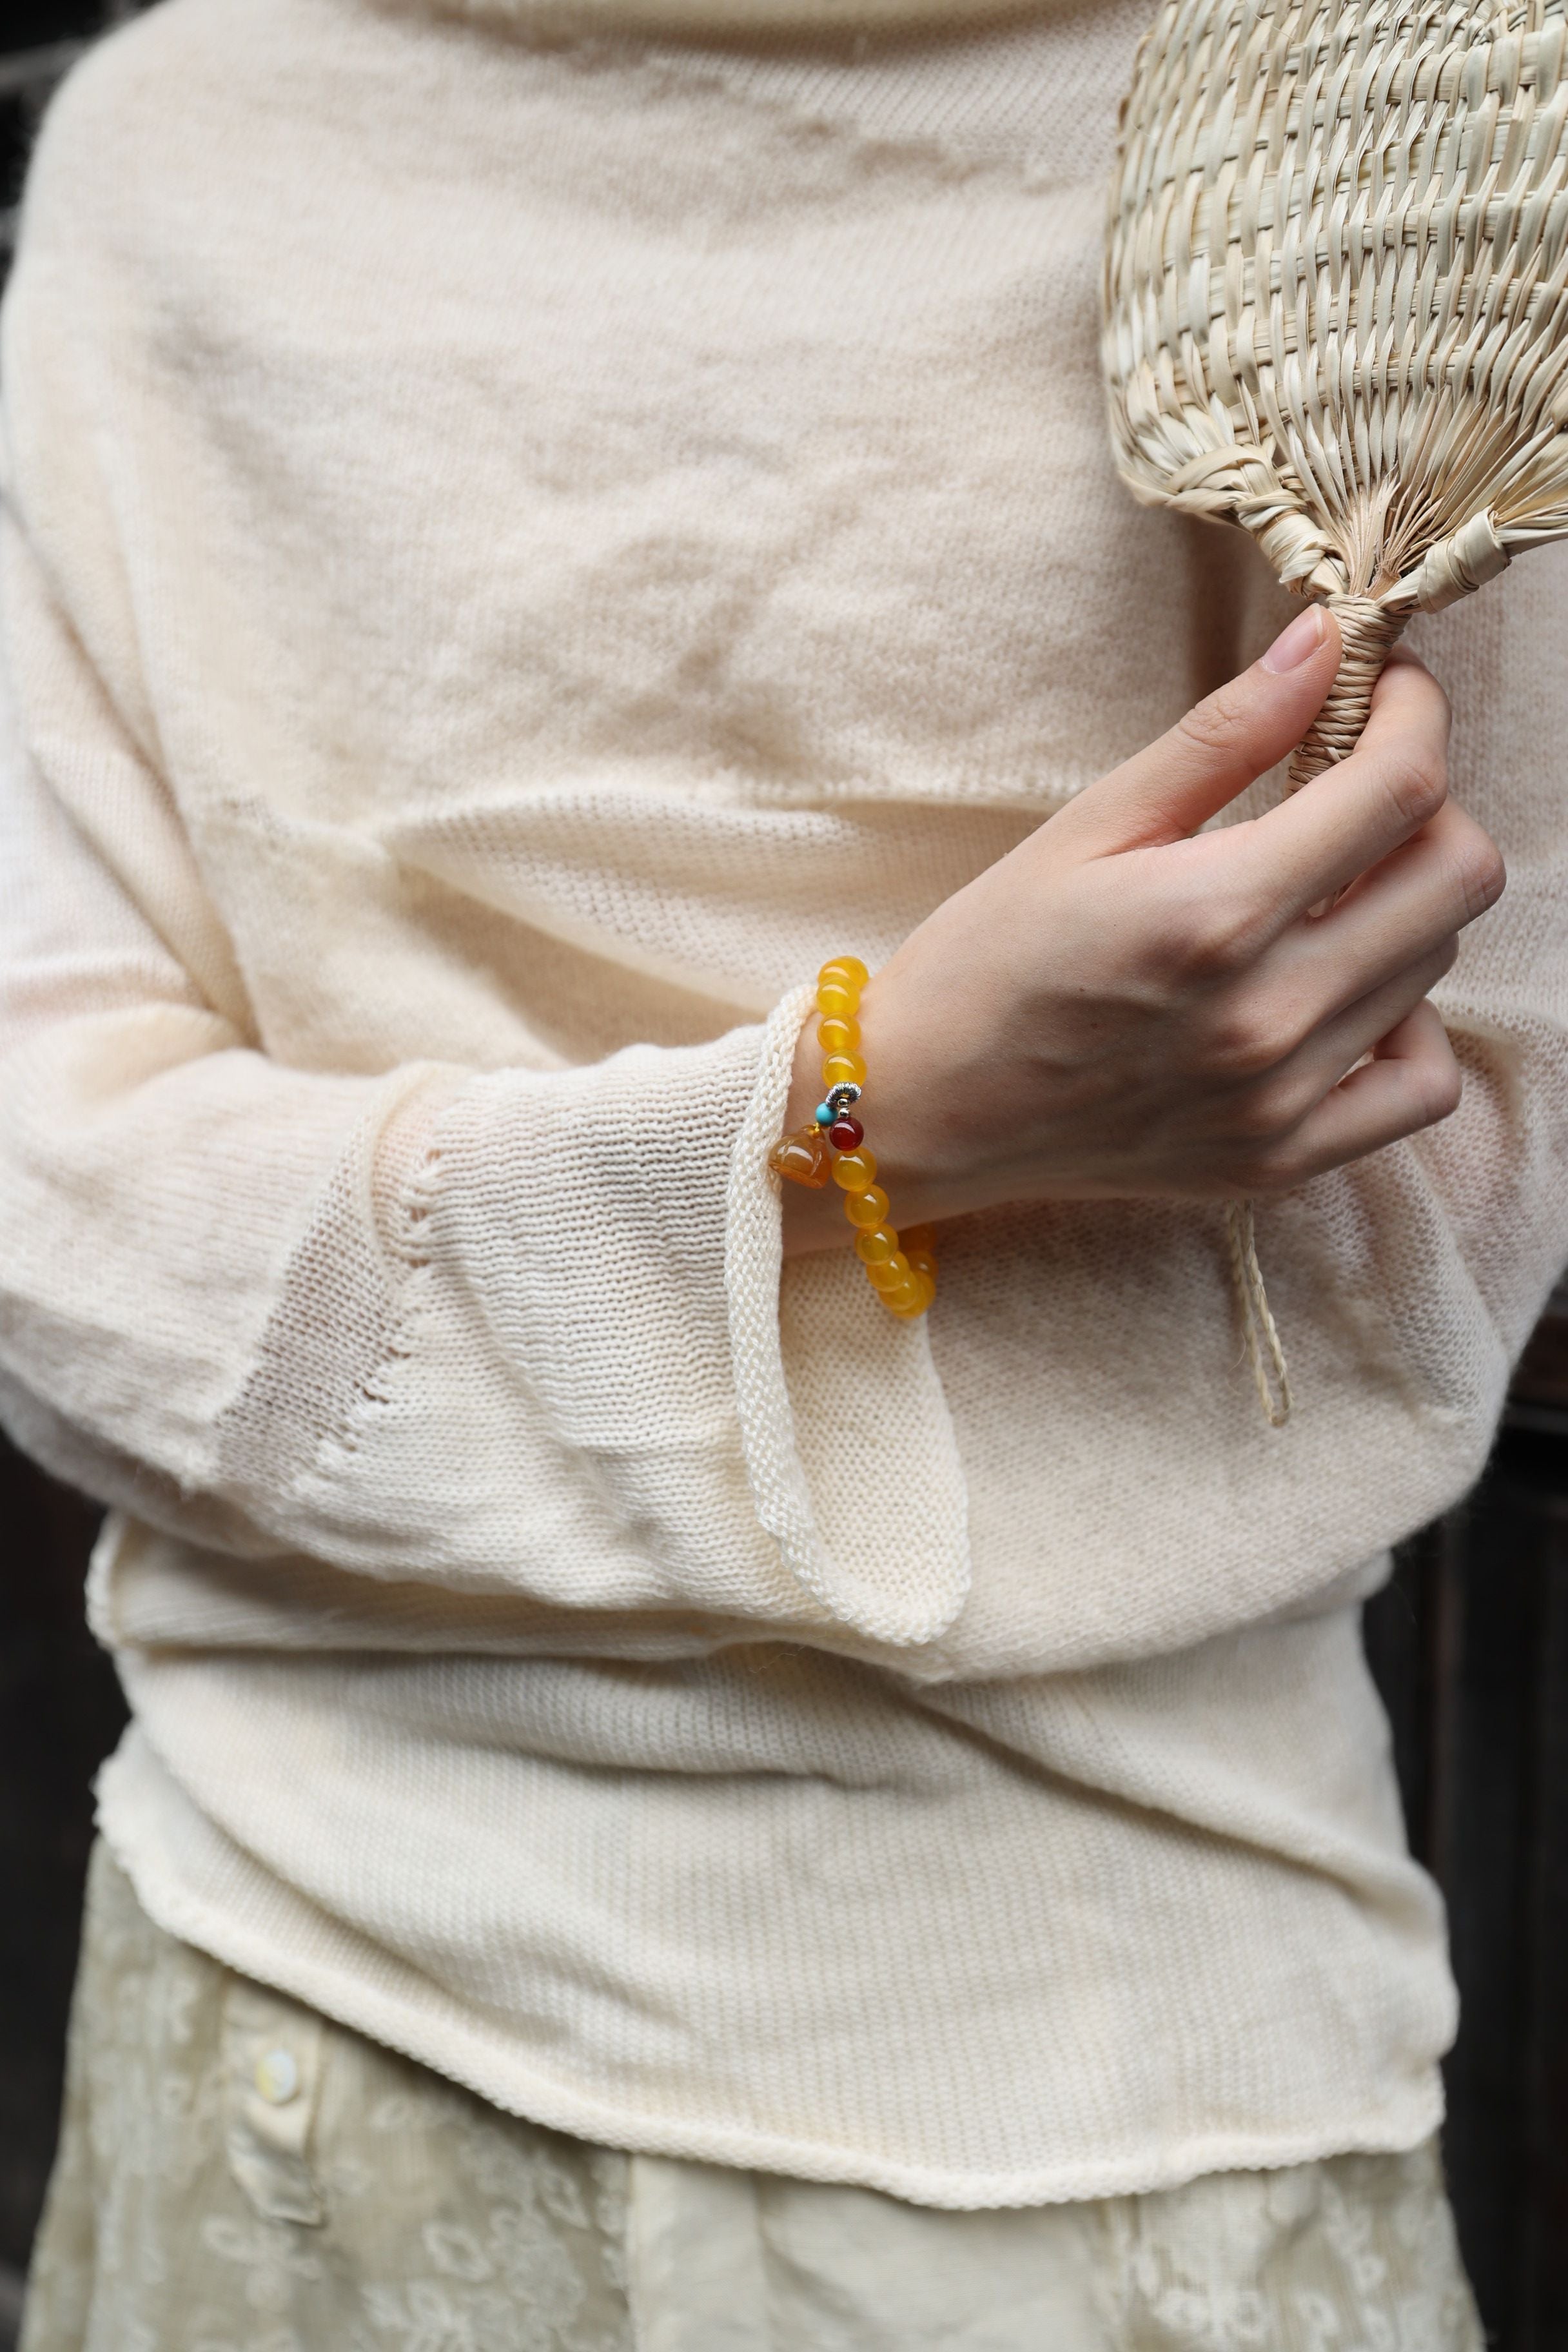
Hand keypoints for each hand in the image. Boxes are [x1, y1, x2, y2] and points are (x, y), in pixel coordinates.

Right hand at [782, 606, 1504, 1253]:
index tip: (1386, 690)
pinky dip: (1408, 1026)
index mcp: (1214, 912)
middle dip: (1426, 804)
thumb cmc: (985, 961)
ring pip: (1439, 966)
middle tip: (1357, 788)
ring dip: (1403, 903)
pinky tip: (1343, 993)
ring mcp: (1282, 1099)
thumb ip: (1222, 735)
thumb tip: (1324, 641)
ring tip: (1321, 890)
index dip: (1414, 713)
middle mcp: (1267, 1014)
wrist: (920, 1110)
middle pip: (1457, 876)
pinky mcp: (1281, 1159)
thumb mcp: (1088, 825)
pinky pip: (1423, 1085)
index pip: (1400, 787)